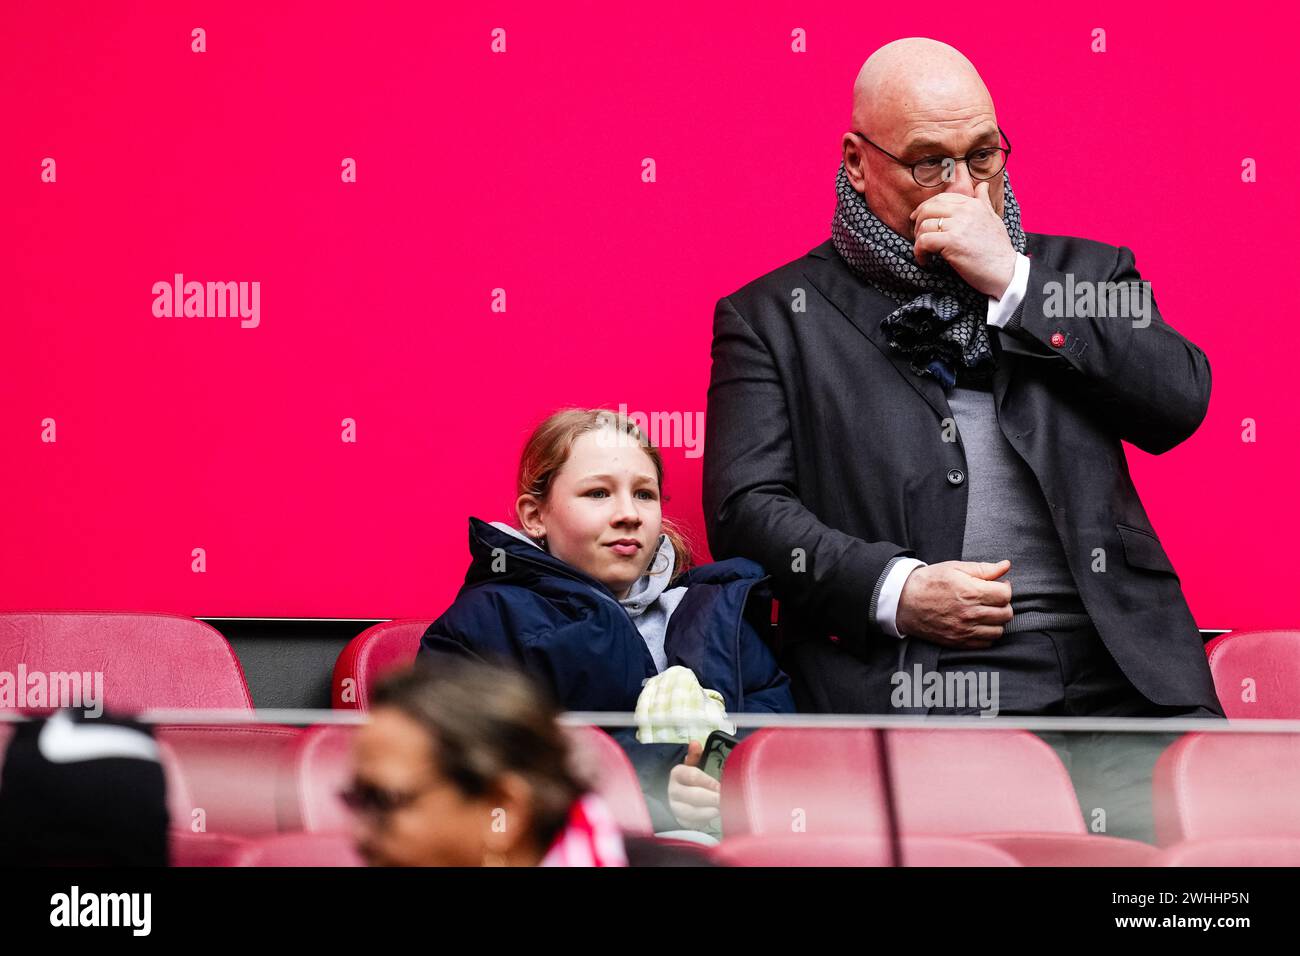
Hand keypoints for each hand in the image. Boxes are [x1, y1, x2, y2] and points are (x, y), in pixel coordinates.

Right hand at [668, 739, 720, 829]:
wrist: (675, 795)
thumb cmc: (688, 780)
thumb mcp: (691, 764)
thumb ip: (695, 755)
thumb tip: (695, 743)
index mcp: (677, 773)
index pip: (694, 776)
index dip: (710, 782)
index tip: (721, 786)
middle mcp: (673, 790)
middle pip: (693, 795)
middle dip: (712, 798)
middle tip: (724, 800)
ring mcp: (674, 807)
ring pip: (691, 812)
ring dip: (708, 812)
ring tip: (720, 810)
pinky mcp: (679, 821)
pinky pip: (691, 823)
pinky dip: (703, 821)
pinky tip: (713, 817)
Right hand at [895, 559, 1013, 648]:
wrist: (904, 601)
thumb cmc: (929, 581)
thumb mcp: (955, 567)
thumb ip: (983, 569)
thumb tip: (1006, 565)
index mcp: (971, 592)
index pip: (1005, 594)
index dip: (1005, 588)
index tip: (998, 586)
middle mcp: (970, 613)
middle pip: (1006, 613)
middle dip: (1003, 604)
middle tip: (993, 599)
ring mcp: (965, 629)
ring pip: (998, 630)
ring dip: (997, 621)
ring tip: (987, 612)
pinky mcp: (958, 641)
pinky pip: (986, 643)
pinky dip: (987, 634)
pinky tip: (979, 624)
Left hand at [910, 181, 1016, 297]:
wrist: (1006, 271)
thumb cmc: (998, 249)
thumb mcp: (993, 219)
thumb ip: (984, 201)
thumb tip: (982, 185)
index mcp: (973, 204)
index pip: (940, 198)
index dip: (925, 209)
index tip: (919, 221)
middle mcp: (965, 210)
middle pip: (927, 209)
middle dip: (917, 224)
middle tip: (919, 238)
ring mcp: (958, 225)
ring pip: (923, 226)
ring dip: (918, 241)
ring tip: (925, 252)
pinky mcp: (952, 241)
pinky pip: (924, 241)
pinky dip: (919, 252)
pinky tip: (926, 260)